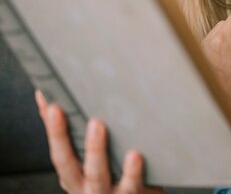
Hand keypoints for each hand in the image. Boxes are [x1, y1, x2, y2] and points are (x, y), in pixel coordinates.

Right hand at [34, 91, 164, 193]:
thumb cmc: (114, 175)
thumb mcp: (87, 161)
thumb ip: (70, 134)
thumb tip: (46, 96)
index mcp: (73, 175)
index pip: (58, 151)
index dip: (53, 130)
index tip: (52, 105)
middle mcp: (85, 188)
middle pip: (68, 166)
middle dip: (63, 138)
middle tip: (63, 110)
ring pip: (98, 177)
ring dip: (96, 152)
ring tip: (97, 126)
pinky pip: (131, 186)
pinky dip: (132, 172)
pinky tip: (135, 155)